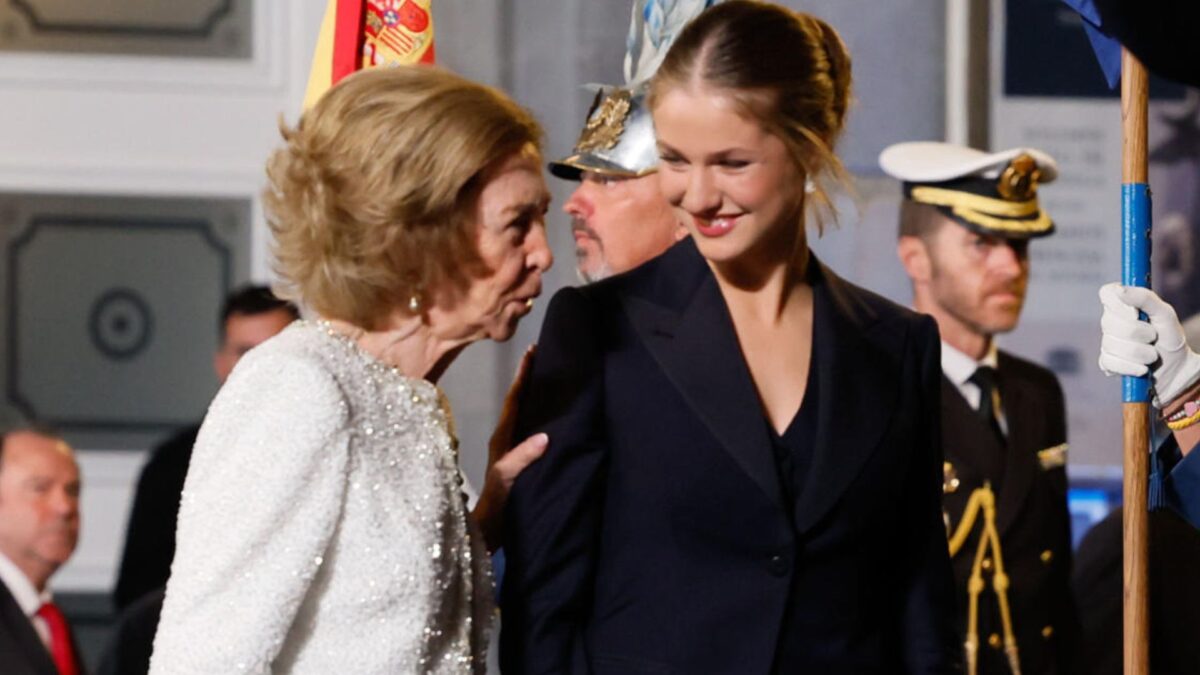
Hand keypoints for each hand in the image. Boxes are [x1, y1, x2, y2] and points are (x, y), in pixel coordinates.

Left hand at [473, 345, 547, 551]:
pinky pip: (531, 430)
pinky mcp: (519, 461)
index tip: (532, 351)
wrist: (487, 532)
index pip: (514, 399)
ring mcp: (512, 450)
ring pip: (525, 414)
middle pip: (519, 401)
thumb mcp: (505, 480)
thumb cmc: (493, 505)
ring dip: (536, 397)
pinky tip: (555, 418)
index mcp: (501, 437)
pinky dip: (542, 417)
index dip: (523, 375)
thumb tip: (545, 436)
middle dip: (530, 379)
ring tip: (552, 379)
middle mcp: (505, 439)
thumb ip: (520, 459)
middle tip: (545, 357)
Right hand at [1098, 283, 1199, 406]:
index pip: (1107, 293)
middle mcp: (1111, 323)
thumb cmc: (1169, 338)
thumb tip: (1120, 290)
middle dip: (1139, 333)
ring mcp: (1107, 343)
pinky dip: (1132, 367)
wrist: (1177, 369)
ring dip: (1141, 353)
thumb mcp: (1164, 314)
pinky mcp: (1107, 364)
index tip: (1135, 313)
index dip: (1119, 304)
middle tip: (1153, 337)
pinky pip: (1112, 363)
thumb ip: (1145, 298)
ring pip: (1113, 345)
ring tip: (1152, 355)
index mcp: (1123, 306)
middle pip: (1111, 323)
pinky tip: (1142, 369)